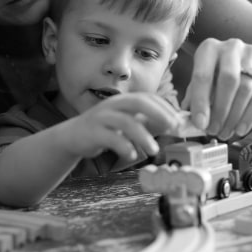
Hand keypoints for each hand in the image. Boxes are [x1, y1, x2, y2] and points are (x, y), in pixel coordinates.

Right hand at [59, 92, 179, 161]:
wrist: (73, 136)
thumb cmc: (104, 130)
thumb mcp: (127, 124)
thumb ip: (147, 123)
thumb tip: (174, 124)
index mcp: (122, 101)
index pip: (147, 97)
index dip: (164, 107)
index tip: (178, 121)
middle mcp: (112, 105)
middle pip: (137, 102)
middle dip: (157, 113)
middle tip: (172, 128)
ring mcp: (101, 117)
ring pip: (125, 121)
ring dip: (143, 135)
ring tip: (154, 150)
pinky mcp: (92, 132)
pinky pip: (110, 138)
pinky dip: (123, 146)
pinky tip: (132, 154)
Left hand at [181, 38, 251, 138]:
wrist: (246, 62)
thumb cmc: (216, 72)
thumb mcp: (202, 77)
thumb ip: (194, 95)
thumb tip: (187, 119)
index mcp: (208, 48)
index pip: (203, 76)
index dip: (200, 101)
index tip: (199, 123)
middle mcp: (231, 47)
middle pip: (228, 80)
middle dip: (220, 110)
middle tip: (213, 131)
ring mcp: (251, 56)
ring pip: (245, 89)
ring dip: (233, 116)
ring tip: (224, 133)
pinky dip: (249, 115)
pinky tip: (240, 129)